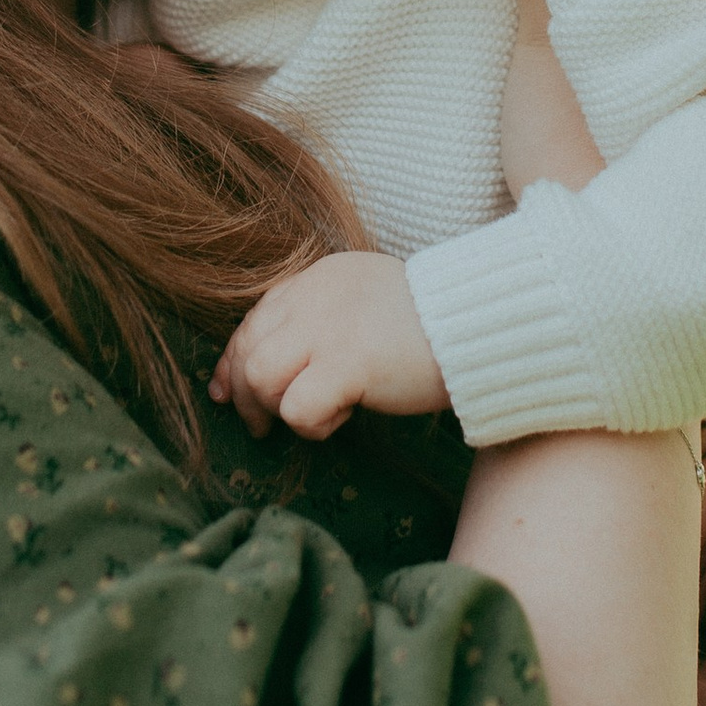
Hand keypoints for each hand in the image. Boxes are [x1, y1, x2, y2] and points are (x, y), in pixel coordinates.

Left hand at [213, 253, 450, 439]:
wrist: (480, 321)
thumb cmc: (435, 323)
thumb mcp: (368, 301)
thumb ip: (327, 318)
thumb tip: (284, 364)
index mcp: (318, 279)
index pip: (254, 319)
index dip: (233, 360)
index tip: (225, 391)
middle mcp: (314, 297)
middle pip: (248, 349)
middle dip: (244, 394)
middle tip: (260, 427)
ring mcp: (328, 329)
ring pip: (259, 376)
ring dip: (276, 407)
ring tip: (311, 418)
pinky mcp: (348, 363)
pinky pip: (297, 407)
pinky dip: (312, 424)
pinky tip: (343, 417)